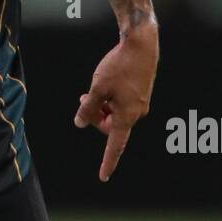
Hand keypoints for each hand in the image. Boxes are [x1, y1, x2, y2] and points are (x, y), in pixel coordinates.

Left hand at [74, 19, 158, 181]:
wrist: (141, 44)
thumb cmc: (119, 66)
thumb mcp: (97, 88)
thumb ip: (88, 108)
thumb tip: (80, 123)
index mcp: (127, 116)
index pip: (115, 145)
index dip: (108, 162)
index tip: (103, 176)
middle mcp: (137, 113)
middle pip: (111, 126)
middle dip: (95, 117)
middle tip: (82, 99)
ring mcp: (141, 103)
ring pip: (115, 113)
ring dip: (102, 106)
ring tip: (92, 90)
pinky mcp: (142, 92)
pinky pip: (123, 103)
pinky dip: (110, 99)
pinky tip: (105, 83)